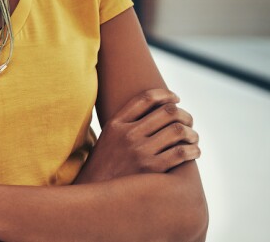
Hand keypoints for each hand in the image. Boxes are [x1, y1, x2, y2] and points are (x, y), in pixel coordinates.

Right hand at [77, 88, 200, 182]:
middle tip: (188, 121)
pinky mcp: (152, 169)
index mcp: (116, 124)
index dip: (166, 95)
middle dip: (184, 114)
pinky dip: (193, 150)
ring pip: (178, 131)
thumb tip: (154, 112)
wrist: (96, 194)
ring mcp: (140, 151)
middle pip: (167, 112)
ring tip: (193, 138)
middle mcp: (128, 134)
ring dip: (192, 133)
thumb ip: (125, 124)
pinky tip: (194, 152)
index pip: (146, 99)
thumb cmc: (106, 166)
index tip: (176, 98)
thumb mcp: (108, 139)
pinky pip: (182, 153)